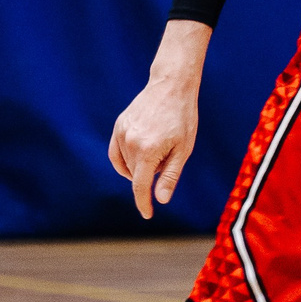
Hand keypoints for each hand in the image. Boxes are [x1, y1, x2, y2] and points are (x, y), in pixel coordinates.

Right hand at [110, 20, 208, 218]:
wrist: (171, 87)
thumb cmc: (183, 119)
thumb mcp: (183, 150)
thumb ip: (170, 176)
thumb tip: (160, 200)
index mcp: (148, 151)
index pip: (140, 187)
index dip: (143, 203)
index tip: (147, 215)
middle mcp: (130, 143)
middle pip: (136, 175)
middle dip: (150, 175)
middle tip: (168, 154)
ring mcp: (121, 133)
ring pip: (126, 165)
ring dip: (140, 166)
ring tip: (159, 147)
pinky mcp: (118, 126)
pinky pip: (117, 153)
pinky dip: (126, 160)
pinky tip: (140, 154)